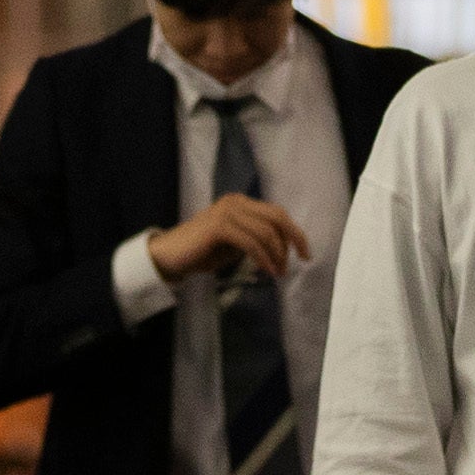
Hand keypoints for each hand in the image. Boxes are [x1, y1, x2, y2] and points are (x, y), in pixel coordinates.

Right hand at [148, 195, 312, 284]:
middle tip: (300, 260)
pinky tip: (267, 271)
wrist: (170, 256)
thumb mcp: (235, 244)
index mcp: (240, 202)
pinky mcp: (219, 227)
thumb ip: (255, 239)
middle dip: (293, 239)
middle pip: (276, 217)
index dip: (294, 232)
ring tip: (278, 273)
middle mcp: (235, 202)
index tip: (304, 253)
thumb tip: (282, 249)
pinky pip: (251, 243)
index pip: (276, 213)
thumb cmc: (202, 252)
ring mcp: (226, 212)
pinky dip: (263, 258)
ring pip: (266, 232)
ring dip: (277, 255)